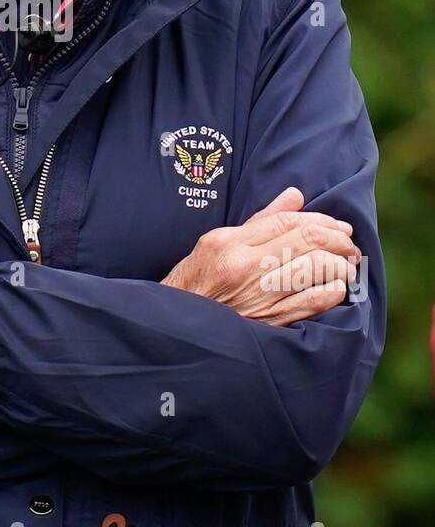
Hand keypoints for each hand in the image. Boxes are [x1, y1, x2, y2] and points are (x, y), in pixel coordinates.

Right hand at [161, 187, 360, 325]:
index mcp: (229, 243)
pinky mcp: (268, 323)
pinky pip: (312, 303)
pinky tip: (338, 288)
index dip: (320, 220)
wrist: (176, 331)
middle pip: (307, 241)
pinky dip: (333, 292)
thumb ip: (258, 221)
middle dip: (338, 239)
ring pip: (316, 269)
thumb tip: (294, 196)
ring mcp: (258, 296)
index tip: (337, 225)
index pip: (287, 221)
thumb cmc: (193, 285)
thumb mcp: (214, 244)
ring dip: (341, 264)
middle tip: (350, 243)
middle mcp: (245, 267)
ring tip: (347, 265)